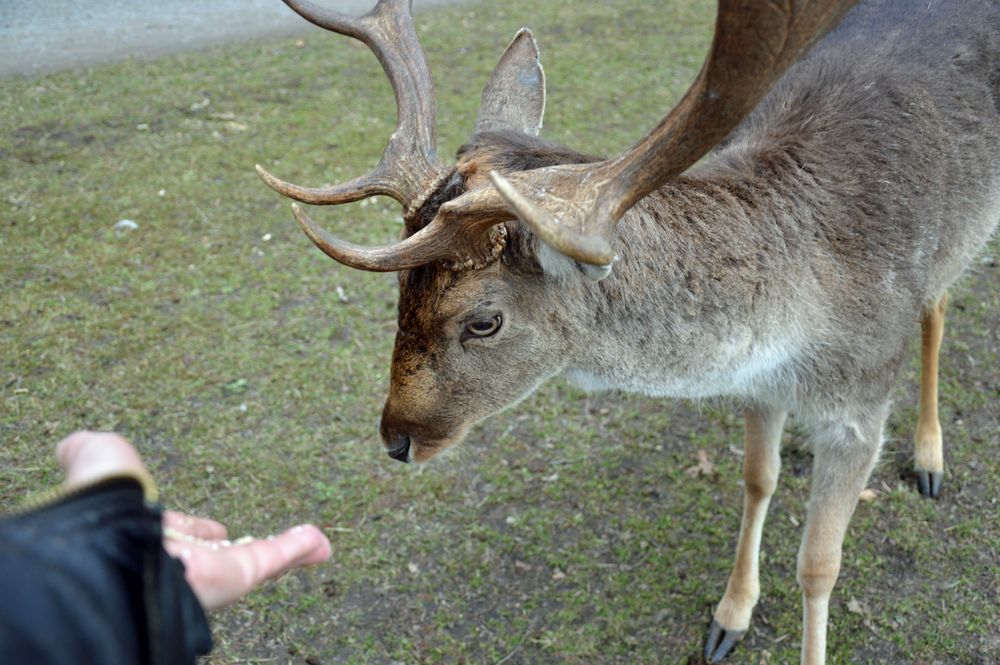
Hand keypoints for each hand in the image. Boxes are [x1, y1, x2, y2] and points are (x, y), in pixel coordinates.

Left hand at [57, 431, 331, 609]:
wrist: (107, 544)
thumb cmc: (98, 506)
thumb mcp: (95, 460)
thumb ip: (90, 453)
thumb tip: (74, 445)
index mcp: (146, 533)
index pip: (178, 534)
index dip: (194, 528)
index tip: (212, 528)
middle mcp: (177, 558)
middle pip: (220, 553)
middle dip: (242, 547)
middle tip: (259, 542)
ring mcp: (207, 572)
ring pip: (256, 560)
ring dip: (288, 550)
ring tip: (315, 543)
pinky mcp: (233, 578)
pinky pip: (273, 561)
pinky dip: (300, 549)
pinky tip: (320, 541)